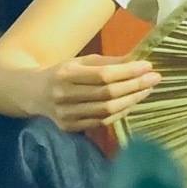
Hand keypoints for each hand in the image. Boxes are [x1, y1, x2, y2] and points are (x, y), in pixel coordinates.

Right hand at [43, 54, 160, 131]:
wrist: (32, 92)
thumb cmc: (61, 73)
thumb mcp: (80, 62)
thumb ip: (107, 62)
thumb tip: (136, 60)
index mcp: (66, 74)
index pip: (103, 75)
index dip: (128, 72)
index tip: (148, 66)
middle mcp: (64, 96)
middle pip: (107, 94)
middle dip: (134, 86)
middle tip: (155, 78)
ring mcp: (66, 115)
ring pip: (106, 110)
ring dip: (131, 100)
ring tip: (147, 90)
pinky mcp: (70, 127)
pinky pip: (101, 122)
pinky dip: (120, 112)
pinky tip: (132, 102)